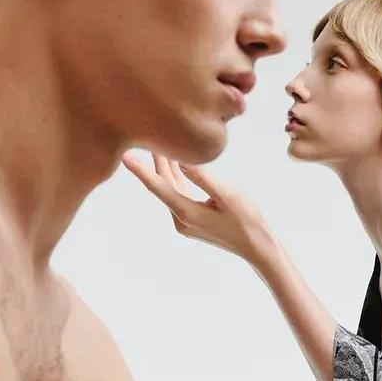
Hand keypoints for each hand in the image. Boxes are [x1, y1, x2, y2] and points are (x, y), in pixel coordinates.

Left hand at [121, 153, 273, 263]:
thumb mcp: (226, 195)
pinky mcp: (192, 220)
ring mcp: (185, 221)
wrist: (257, 246)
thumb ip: (202, 177)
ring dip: (168, 167)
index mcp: (186, 212)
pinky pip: (179, 194)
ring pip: (171, 188)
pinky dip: (178, 178)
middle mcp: (180, 219)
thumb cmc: (246, 220)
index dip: (140, 170)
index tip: (125, 155)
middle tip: (149, 133)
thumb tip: (181, 159)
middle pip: (163, 185)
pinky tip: (177, 163)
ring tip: (162, 143)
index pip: (158, 186)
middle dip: (157, 160)